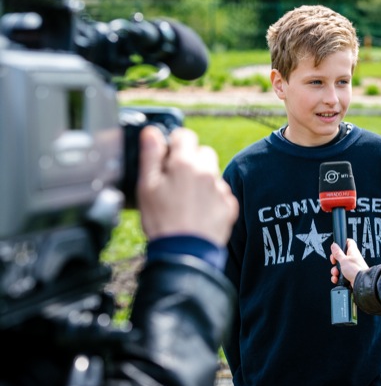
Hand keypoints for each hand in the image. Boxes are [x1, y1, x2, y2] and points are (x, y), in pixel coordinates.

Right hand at [137, 125, 237, 247]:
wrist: (185, 254)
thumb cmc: (162, 221)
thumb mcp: (146, 187)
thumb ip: (150, 155)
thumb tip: (152, 132)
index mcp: (185, 163)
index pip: (185, 135)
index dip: (175, 144)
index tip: (169, 157)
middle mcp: (207, 172)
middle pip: (203, 153)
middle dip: (191, 161)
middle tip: (177, 181)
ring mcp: (220, 189)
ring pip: (213, 173)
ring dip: (203, 179)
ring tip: (187, 200)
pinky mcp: (229, 206)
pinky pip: (222, 193)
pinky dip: (213, 198)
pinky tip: (199, 212)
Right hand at [330, 238, 369, 285]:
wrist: (362, 283)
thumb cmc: (356, 270)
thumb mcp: (343, 260)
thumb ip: (338, 253)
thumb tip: (334, 245)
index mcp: (352, 252)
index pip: (348, 242)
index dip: (342, 243)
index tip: (336, 247)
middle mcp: (352, 259)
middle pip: (341, 256)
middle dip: (335, 260)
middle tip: (334, 262)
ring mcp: (351, 267)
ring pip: (339, 266)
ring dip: (335, 270)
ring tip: (336, 273)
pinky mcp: (350, 275)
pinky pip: (341, 275)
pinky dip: (337, 277)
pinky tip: (337, 279)